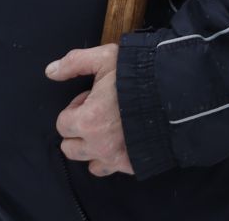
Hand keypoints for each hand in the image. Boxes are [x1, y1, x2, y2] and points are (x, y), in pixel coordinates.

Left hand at [48, 44, 133, 176]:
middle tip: (99, 113)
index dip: (76, 107)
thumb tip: (50, 71)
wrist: (177, 91)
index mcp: (87, 120)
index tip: (93, 98)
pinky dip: (114, 158)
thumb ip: (75, 62)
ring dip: (94, 148)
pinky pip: (113, 169)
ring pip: (90, 164)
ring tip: (110, 129)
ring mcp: (116, 157)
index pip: (62, 124)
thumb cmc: (140, 74)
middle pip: (70, 148)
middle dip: (80, 131)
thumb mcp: (106, 58)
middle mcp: (98, 144)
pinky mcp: (132, 165)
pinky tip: (124, 140)